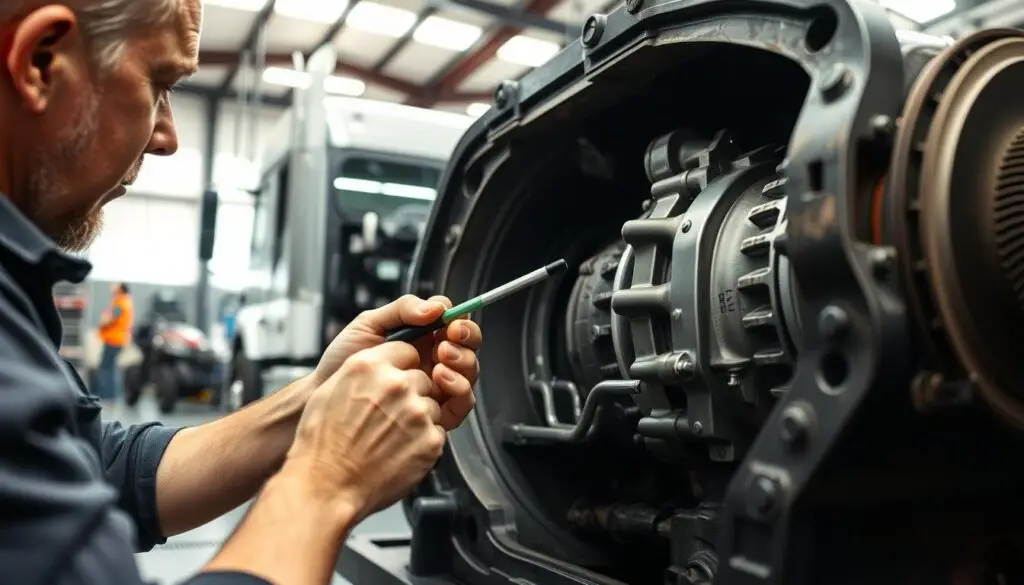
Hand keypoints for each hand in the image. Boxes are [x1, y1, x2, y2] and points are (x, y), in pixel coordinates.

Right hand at [285, 342, 446, 520]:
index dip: (402, 368)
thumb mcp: (330, 390)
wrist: (325, 487)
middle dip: (411, 394)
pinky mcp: (430, 440)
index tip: (395, 380)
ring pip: (431, 406)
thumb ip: (361, 371)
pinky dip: (422, 442)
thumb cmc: (320, 445)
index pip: (407, 351)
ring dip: (418, 419)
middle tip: (389, 416)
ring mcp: (416, 413)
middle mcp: (396, 385)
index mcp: (369, 367)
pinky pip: (436, 432)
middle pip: (422, 378)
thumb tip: (376, 365)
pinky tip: (398, 451)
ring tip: (390, 437)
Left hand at [313, 294, 481, 429]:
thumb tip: (436, 307)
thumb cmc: (341, 363)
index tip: (449, 321)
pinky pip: (462, 403)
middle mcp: (433, 361)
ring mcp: (436, 388)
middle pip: (468, 347)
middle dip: (466, 340)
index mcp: (420, 338)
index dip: (460, 320)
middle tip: (448, 339)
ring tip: (440, 360)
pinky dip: (460, 389)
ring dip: (463, 362)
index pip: (454, 323)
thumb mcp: (368, 325)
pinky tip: (440, 381)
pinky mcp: (435, 414)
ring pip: (469, 373)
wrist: (325, 397)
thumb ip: (402, 309)